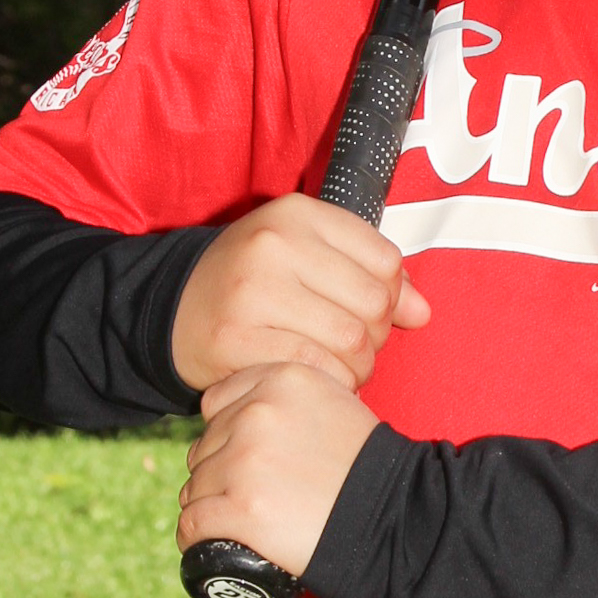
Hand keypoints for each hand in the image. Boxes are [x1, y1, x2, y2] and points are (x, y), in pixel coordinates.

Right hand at [171, 193, 429, 394]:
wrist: (174, 310)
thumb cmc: (256, 281)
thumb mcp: (309, 257)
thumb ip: (371, 276)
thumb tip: (422, 312)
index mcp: (297, 214)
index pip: (386, 261)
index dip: (391, 296)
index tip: (369, 311)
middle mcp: (274, 244)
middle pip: (372, 303)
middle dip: (376, 337)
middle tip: (356, 348)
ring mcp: (251, 291)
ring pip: (350, 341)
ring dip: (358, 367)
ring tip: (342, 367)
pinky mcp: (235, 339)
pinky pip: (315, 369)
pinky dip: (330, 382)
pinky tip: (320, 380)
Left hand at [177, 363, 379, 579]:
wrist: (396, 514)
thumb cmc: (367, 466)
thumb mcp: (336, 402)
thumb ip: (291, 398)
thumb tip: (246, 416)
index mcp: (282, 379)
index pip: (217, 403)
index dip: (226, 433)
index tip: (245, 458)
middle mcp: (258, 413)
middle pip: (205, 446)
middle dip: (219, 471)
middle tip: (250, 495)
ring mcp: (246, 461)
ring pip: (196, 485)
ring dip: (210, 505)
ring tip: (237, 521)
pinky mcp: (241, 509)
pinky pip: (193, 522)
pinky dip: (197, 536)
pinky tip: (207, 541)